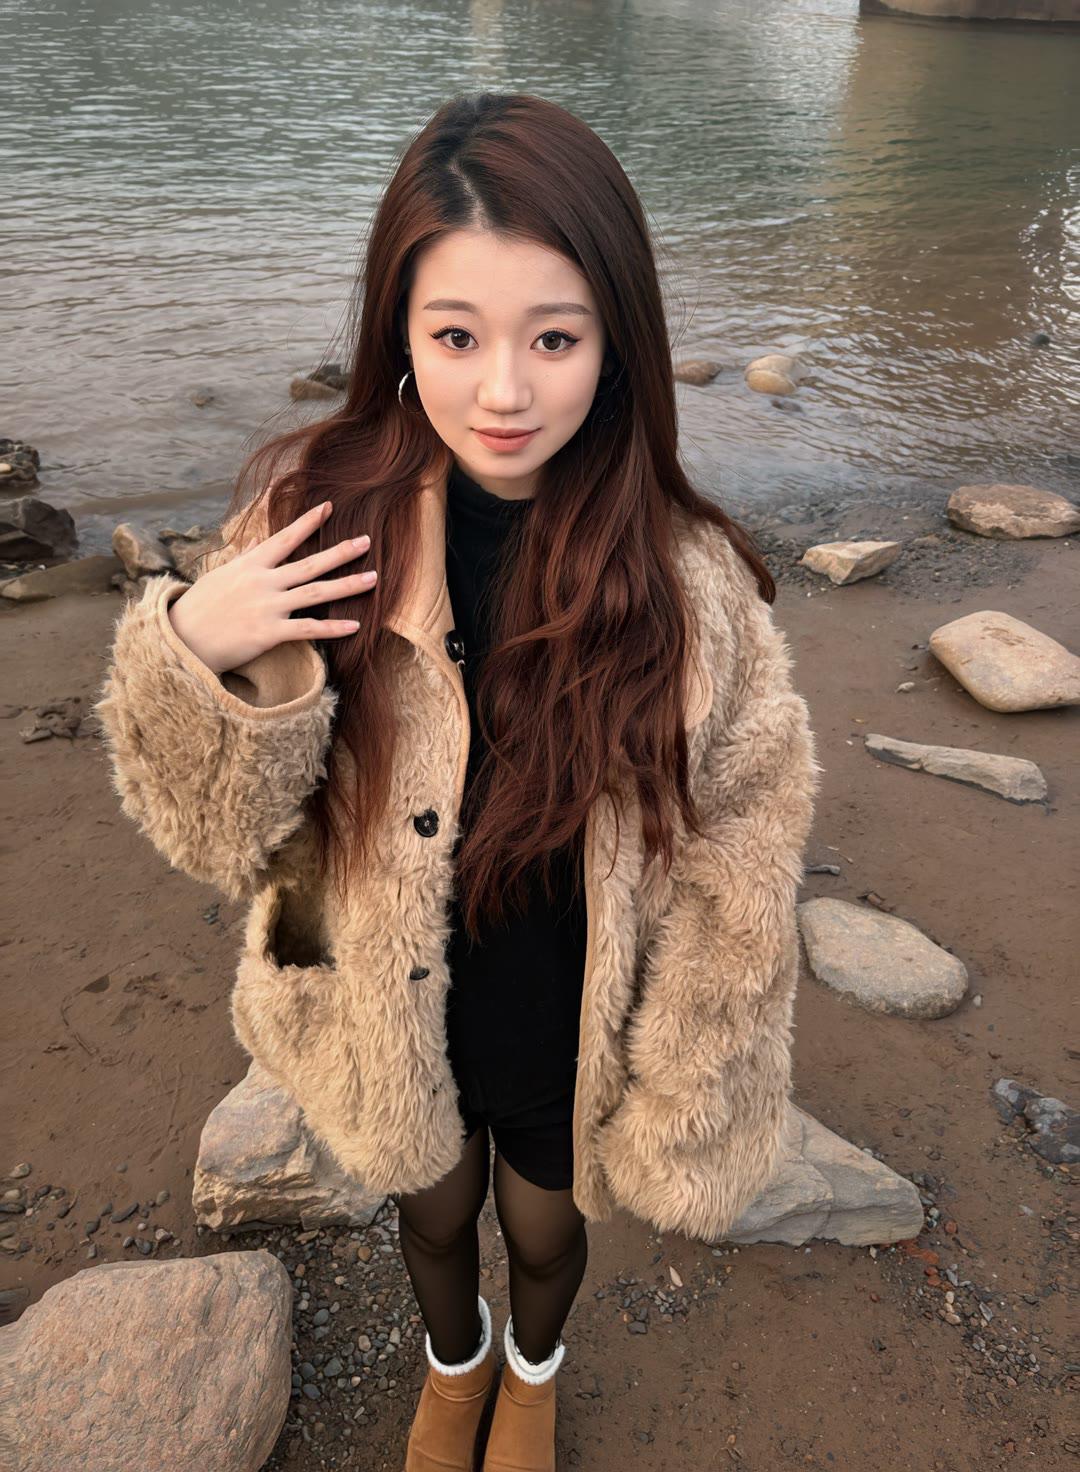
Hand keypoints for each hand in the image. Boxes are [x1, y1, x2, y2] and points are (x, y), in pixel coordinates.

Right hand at [167, 500, 374, 675]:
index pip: (284, 538)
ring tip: (373, 578)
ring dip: (347, 585)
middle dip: (341, 551)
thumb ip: (243, 558)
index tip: (329, 506)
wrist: (183, 640)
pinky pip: (308, 629)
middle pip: (309, 562)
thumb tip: (255, 543)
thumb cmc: (201, 607)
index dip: (308, 522)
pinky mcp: (269, 633)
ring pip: (316, 593)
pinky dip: (333, 628)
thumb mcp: (220, 575)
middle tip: (367, 540)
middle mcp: (262, 582)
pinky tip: (355, 626)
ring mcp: (267, 607)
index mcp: (250, 564)